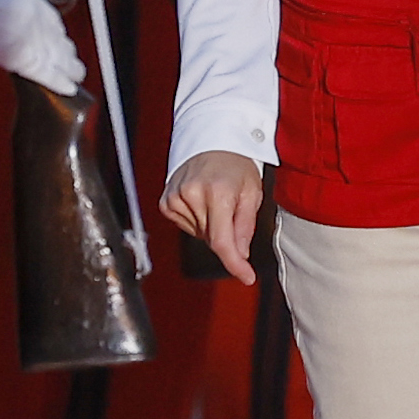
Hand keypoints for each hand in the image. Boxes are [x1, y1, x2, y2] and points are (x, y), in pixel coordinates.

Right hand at [162, 151, 266, 285]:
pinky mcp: (166, 202)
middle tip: (232, 209)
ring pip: (199, 235)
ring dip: (210, 227)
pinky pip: (185, 226)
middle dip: (226, 235)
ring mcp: (175, 198)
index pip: (222, 241)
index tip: (247, 277)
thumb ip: (245, 226)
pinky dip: (197, 221)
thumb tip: (239, 255)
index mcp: (218, 192)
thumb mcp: (252, 192)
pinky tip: (201, 202)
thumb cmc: (235, 165)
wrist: (211, 141)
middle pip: (211, 239)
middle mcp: (192, 194)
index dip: (235, 264)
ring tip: (216, 200)